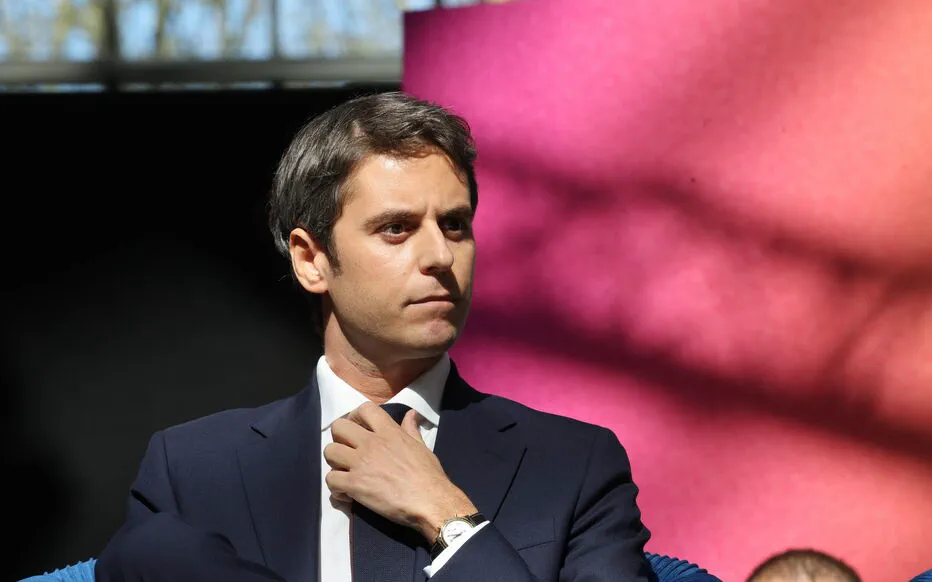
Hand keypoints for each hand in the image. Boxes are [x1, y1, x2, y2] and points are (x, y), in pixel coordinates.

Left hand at [323, 401, 477, 540]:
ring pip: (330, 452)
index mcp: (389, 432)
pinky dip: (336, 489)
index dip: (356, 416)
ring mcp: (360, 463)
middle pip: (338, 427)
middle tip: (347, 450)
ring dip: (335, 463)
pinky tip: (347, 494)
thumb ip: (411, 429)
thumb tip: (411, 414)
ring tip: (344, 472)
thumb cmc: (429, 475)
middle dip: (339, 438)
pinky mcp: (354, 485)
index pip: (364, 408)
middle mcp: (371, 443)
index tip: (358, 427)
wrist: (429, 501)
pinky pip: (331, 480)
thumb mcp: (421, 446)